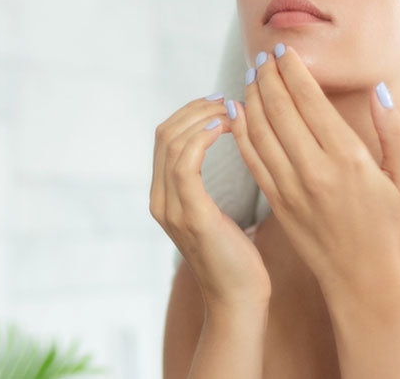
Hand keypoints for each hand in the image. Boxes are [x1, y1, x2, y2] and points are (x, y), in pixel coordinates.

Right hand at [150, 94, 271, 310]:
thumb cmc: (238, 257)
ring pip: (173, 143)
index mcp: (164, 196)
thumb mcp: (218, 212)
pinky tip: (226, 130)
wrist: (239, 300)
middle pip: (164, 134)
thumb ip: (209, 185)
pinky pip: (185, 163)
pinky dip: (202, 139)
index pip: (165, 137)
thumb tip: (225, 151)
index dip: (190, 112)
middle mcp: (160, 200)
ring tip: (231, 111)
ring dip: (203, 119)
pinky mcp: (190, 215)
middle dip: (195, 109)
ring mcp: (171, 208)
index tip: (221, 102)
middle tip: (227, 100)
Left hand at [227, 43, 399, 295]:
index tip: (284, 51)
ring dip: (251, 99)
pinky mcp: (277, 202)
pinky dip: (241, 131)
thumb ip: (395, 132)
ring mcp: (292, 188)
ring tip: (252, 77)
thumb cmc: (391, 224)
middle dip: (268, 77)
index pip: (311, 102)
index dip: (294, 71)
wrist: (364, 278)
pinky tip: (238, 112)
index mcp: (350, 159)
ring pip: (260, 131)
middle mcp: (316, 171)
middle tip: (263, 56)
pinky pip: (252, 159)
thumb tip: (379, 92)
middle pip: (280, 110)